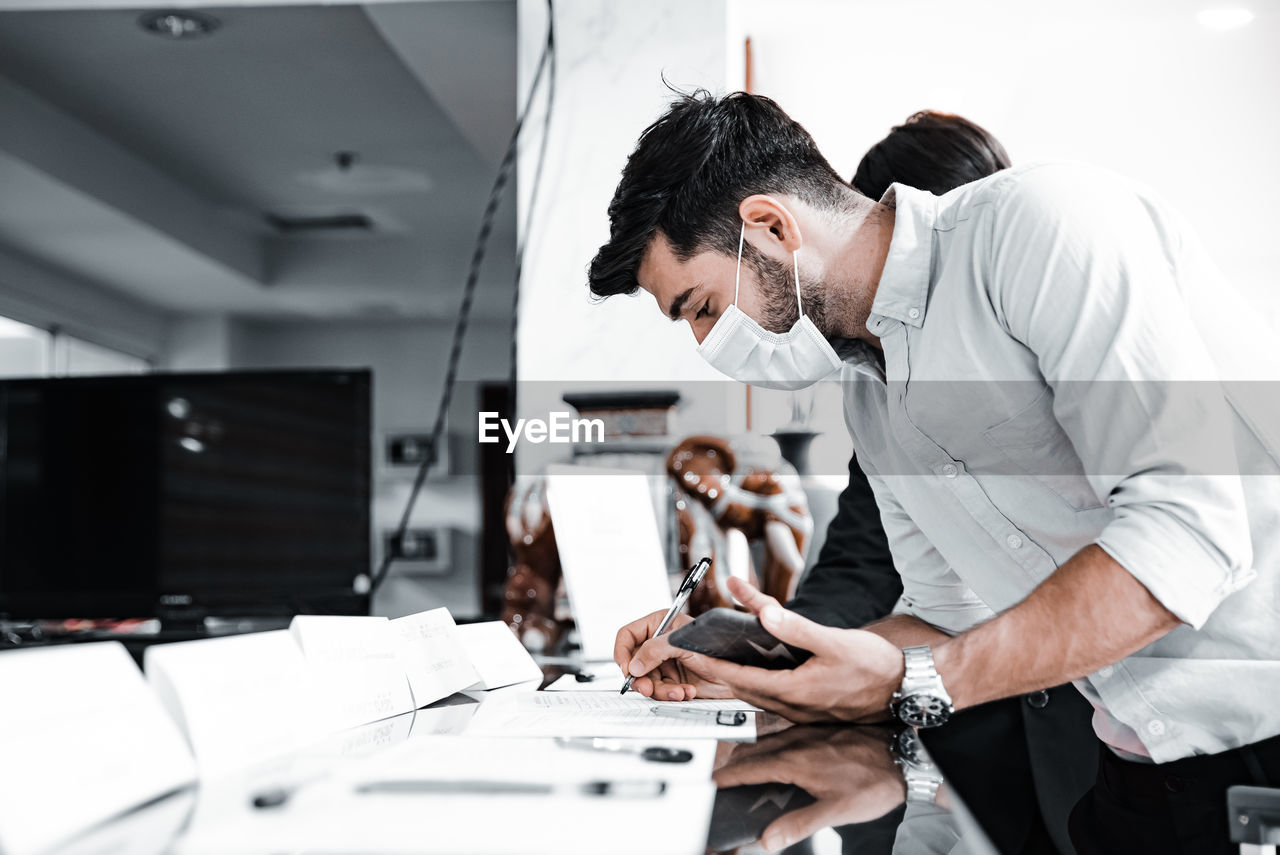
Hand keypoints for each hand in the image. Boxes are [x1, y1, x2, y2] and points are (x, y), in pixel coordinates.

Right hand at [613, 609, 732, 700]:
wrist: (737, 670)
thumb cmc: (717, 646)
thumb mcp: (683, 644)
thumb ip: (655, 650)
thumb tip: (634, 664)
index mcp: (659, 624)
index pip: (628, 635)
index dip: (622, 652)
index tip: (626, 668)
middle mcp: (659, 644)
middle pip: (634, 663)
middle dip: (642, 679)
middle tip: (648, 688)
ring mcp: (665, 663)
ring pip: (646, 681)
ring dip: (661, 690)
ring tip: (678, 691)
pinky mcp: (673, 681)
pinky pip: (660, 691)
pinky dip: (672, 694)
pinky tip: (686, 691)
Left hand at [627, 577, 904, 721]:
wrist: (907, 690)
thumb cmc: (876, 667)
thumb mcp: (834, 640)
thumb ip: (795, 628)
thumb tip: (762, 614)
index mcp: (794, 691)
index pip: (737, 676)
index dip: (707, 663)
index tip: (683, 652)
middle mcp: (792, 705)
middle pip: (739, 687)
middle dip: (709, 670)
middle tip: (685, 653)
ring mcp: (800, 708)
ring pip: (753, 691)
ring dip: (728, 675)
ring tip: (705, 658)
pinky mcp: (809, 704)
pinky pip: (769, 692)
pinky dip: (751, 678)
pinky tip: (747, 667)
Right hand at [713, 724, 905, 850]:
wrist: (903, 754)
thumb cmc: (875, 781)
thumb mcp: (837, 811)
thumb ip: (798, 824)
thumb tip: (767, 841)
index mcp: (794, 760)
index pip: (748, 768)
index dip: (725, 777)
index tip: (710, 783)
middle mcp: (796, 742)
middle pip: (751, 752)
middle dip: (732, 766)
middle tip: (720, 780)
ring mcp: (807, 734)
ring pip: (767, 742)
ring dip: (750, 755)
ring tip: (742, 770)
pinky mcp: (818, 732)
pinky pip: (783, 737)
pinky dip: (770, 747)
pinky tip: (777, 758)